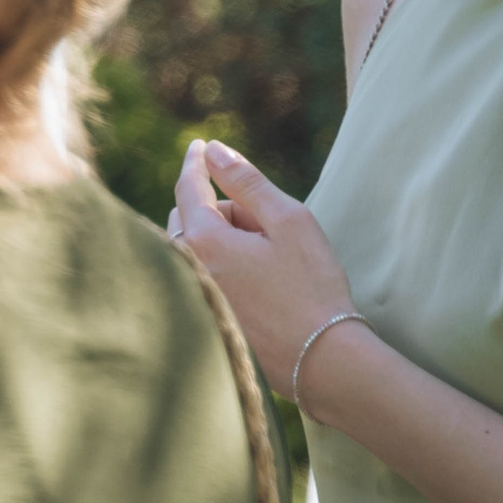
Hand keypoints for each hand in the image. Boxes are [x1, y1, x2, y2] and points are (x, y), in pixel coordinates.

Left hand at [170, 139, 359, 412]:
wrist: (318, 358)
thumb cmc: (311, 286)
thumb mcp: (288, 221)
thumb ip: (247, 182)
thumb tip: (213, 150)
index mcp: (202, 240)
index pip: (187, 187)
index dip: (195, 162)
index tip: (199, 145)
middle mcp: (184, 267)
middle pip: (190, 217)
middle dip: (222, 211)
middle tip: (270, 231)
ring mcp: (189, 294)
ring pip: (195, 247)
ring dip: (222, 240)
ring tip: (270, 264)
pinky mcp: (199, 315)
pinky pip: (201, 274)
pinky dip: (222, 265)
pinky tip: (259, 286)